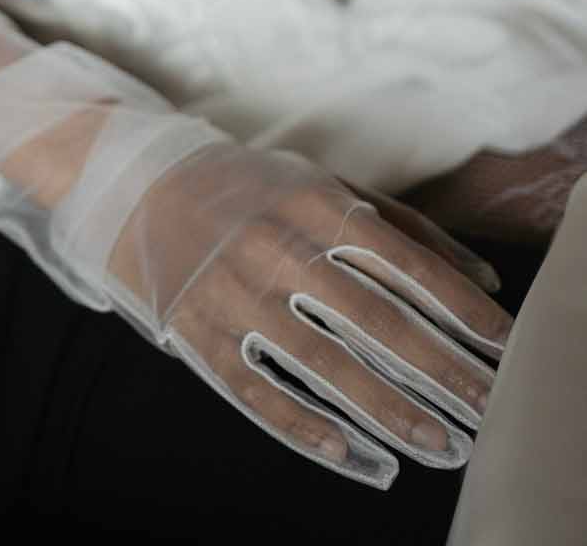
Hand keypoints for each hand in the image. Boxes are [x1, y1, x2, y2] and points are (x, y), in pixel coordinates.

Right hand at [91, 139, 509, 487]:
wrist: (135, 183)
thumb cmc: (248, 189)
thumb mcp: (322, 184)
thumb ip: (404, 226)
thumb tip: (482, 279)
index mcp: (314, 202)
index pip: (404, 263)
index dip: (459, 309)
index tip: (502, 348)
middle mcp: (277, 245)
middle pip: (374, 320)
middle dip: (438, 371)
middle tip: (484, 411)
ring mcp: (233, 290)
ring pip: (322, 363)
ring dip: (386, 410)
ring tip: (437, 445)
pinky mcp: (197, 328)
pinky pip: (257, 388)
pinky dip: (305, 426)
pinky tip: (352, 454)